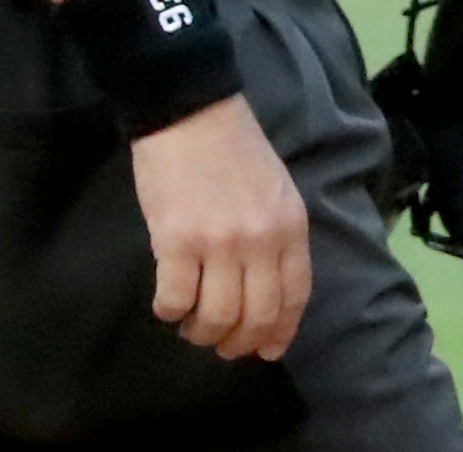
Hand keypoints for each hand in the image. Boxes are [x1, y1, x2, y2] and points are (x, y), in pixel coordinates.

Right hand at [134, 94, 308, 359]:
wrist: (193, 113)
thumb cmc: (236, 151)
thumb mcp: (278, 192)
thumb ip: (279, 237)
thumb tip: (269, 288)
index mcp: (291, 227)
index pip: (294, 295)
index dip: (280, 331)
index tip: (267, 350)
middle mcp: (261, 240)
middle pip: (257, 315)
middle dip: (239, 342)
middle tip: (221, 345)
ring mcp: (218, 243)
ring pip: (215, 317)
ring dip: (202, 333)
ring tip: (191, 325)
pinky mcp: (175, 242)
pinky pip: (174, 300)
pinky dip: (170, 311)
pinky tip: (168, 304)